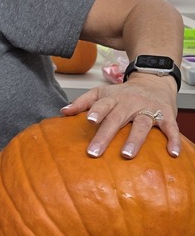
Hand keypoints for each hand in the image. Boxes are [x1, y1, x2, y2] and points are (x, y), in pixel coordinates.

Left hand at [61, 79, 180, 157]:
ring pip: (142, 124)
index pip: (103, 105)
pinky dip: (173, 140)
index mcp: (113, 98)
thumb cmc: (123, 92)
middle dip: (106, 135)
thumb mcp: (102, 93)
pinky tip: (172, 153)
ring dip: (135, 140)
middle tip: (95, 151)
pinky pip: (170, 128)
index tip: (89, 121)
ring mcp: (149, 109)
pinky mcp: (166, 115)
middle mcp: (130, 103)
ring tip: (126, 154)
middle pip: (117, 118)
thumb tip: (62, 112)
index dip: (96, 112)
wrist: (154, 80)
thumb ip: (83, 102)